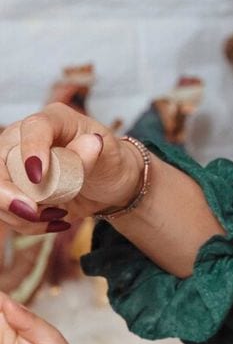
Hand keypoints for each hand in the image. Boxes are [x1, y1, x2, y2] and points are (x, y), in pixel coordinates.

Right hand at [0, 105, 143, 230]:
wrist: (108, 185)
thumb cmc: (110, 162)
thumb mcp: (109, 156)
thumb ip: (94, 153)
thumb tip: (92, 142)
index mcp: (53, 120)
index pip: (33, 128)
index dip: (31, 151)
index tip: (38, 178)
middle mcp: (25, 138)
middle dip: (6, 193)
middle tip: (33, 212)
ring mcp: (15, 163)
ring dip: (21, 214)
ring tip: (58, 216)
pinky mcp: (14, 188)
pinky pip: (7, 210)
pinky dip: (27, 223)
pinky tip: (56, 223)